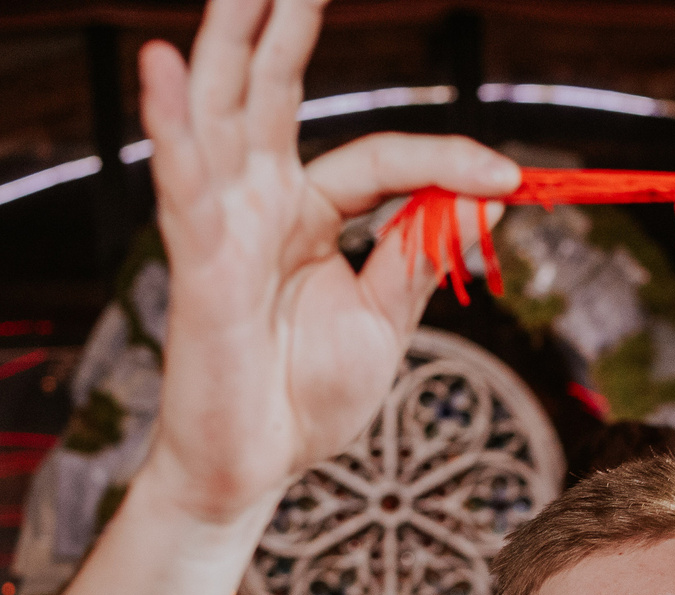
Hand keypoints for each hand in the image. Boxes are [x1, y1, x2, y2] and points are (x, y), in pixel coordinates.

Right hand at [137, 0, 518, 522]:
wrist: (258, 470)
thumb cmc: (306, 398)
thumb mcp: (386, 316)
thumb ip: (422, 251)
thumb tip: (485, 191)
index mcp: (304, 209)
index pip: (379, 157)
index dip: (444, 161)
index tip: (511, 176)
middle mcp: (255, 200)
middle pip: (269, 87)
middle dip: (282, 19)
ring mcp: (221, 223)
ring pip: (221, 110)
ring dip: (227, 37)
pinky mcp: (196, 260)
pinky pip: (185, 183)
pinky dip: (172, 124)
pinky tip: (163, 66)